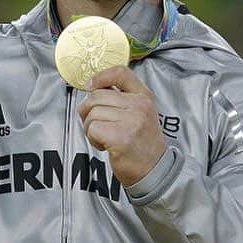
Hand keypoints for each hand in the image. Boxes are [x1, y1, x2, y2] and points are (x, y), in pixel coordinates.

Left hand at [77, 66, 166, 186]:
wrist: (154, 170)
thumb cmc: (142, 143)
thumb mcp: (140, 113)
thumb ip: (122, 99)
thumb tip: (94, 88)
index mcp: (144, 96)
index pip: (120, 72)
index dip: (100, 77)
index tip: (92, 87)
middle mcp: (139, 105)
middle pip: (96, 96)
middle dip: (88, 111)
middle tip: (96, 124)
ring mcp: (131, 120)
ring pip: (92, 113)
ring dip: (90, 128)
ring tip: (104, 137)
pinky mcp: (121, 137)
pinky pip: (92, 129)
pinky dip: (92, 138)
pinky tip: (104, 145)